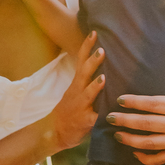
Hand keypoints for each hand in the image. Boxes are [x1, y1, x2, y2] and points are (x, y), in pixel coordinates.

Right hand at [44, 33, 104, 151]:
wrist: (55, 131)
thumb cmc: (71, 108)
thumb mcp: (76, 90)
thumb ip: (88, 78)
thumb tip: (106, 60)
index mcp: (77, 83)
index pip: (81, 60)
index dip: (86, 47)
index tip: (94, 32)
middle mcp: (77, 91)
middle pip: (84, 73)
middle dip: (92, 61)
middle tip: (102, 49)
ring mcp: (80, 106)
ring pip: (88, 94)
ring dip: (95, 86)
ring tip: (103, 77)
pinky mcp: (85, 121)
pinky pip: (94, 117)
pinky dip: (101, 114)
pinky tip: (109, 112)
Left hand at [109, 63, 164, 164]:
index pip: (153, 104)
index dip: (135, 102)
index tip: (120, 100)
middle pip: (146, 124)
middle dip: (125, 121)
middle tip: (109, 118)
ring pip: (149, 143)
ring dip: (130, 140)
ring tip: (116, 135)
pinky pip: (160, 159)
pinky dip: (145, 158)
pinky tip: (135, 152)